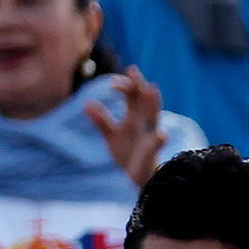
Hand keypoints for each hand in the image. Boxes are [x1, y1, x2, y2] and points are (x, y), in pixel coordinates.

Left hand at [82, 68, 166, 186]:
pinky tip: (161, 134)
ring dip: (153, 104)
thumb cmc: (128, 153)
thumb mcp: (112, 135)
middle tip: (133, 71)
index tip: (111, 82)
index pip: (132, 95)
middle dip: (140, 85)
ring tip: (152, 89)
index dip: (125, 85)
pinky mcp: (151, 152)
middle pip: (144, 100)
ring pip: (154, 117)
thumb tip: (86, 104)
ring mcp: (149, 136)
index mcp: (135, 116)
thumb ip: (101, 120)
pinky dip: (159, 139)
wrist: (138, 178)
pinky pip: (156, 145)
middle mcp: (144, 123)